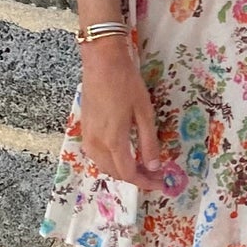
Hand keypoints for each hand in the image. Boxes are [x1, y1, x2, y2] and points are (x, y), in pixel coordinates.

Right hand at [80, 35, 161, 184]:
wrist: (101, 62)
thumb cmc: (126, 84)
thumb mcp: (144, 113)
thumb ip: (148, 142)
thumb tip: (155, 166)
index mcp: (113, 141)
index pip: (129, 173)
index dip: (146, 182)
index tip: (161, 183)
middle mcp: (97, 144)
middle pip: (115, 172)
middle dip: (136, 178)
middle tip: (155, 175)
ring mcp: (88, 136)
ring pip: (104, 166)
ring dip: (122, 171)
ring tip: (142, 167)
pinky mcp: (85, 129)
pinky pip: (97, 155)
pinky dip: (111, 161)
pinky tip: (124, 155)